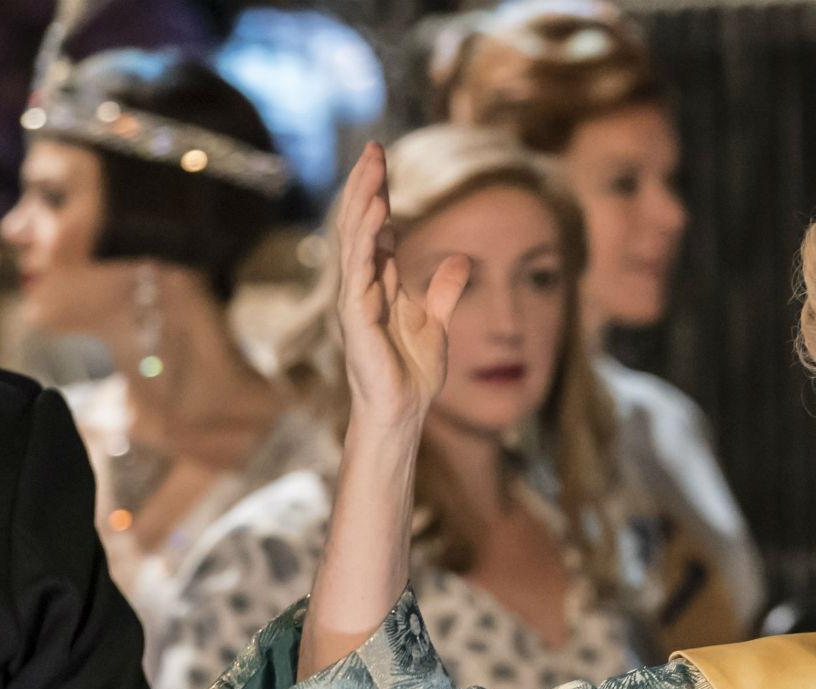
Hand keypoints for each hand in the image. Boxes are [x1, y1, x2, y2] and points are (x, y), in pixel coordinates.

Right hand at [334, 142, 469, 429]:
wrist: (404, 411)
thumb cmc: (413, 373)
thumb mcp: (438, 322)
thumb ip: (444, 289)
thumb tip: (460, 259)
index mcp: (380, 283)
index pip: (377, 229)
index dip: (379, 195)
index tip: (384, 162)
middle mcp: (363, 285)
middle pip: (361, 226)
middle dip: (367, 187)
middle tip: (374, 150)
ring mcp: (356, 300)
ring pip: (356, 242)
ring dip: (363, 204)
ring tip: (372, 171)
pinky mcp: (357, 318)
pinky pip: (360, 271)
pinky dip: (367, 242)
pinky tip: (376, 215)